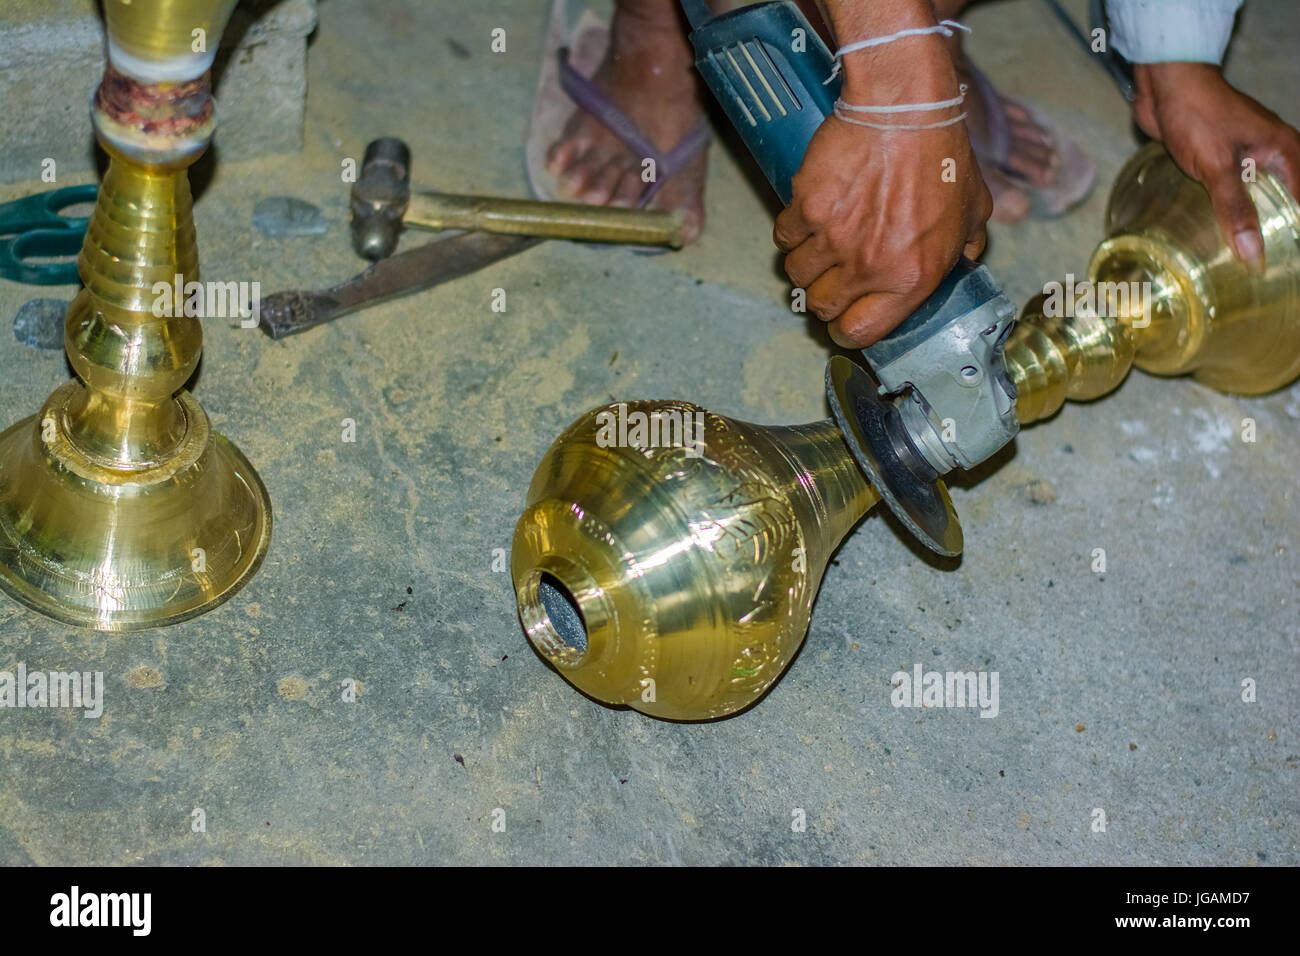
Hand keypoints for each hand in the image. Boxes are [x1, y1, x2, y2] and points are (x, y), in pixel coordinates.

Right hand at [774, 113, 990, 346]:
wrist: (905, 109)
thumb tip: (970, 257)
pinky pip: (784, 236)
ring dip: (806, 263)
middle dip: (825, 297)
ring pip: (797, 274)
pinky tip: (808, 215)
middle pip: (822, 308)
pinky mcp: (806, 209)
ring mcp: (833, 240)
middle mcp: (869, 267)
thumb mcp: (974, 208)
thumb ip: (970, 243)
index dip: (848, 330)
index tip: (846, 318)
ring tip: (821, 242)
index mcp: (912, 278)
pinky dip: (792, 229)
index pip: (861, 333)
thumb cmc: (942, 156)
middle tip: (832, 277)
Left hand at [1133, 62, 1299, 269]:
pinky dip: (1225, 209)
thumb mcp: (1218, 167)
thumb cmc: (1197, 115)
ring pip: (1253, 196)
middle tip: (1260, 267)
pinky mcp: (1217, 159)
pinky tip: (1214, 233)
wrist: (1166, 85)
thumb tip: (1254, 254)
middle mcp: (1270, 153)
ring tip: (1238, 259)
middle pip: (1281, 200)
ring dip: (1246, 221)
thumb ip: (1235, 209)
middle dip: (1273, 230)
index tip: (1288, 262)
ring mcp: (1243, 156)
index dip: (1294, 232)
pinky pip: (1229, 191)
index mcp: (1284, 151)